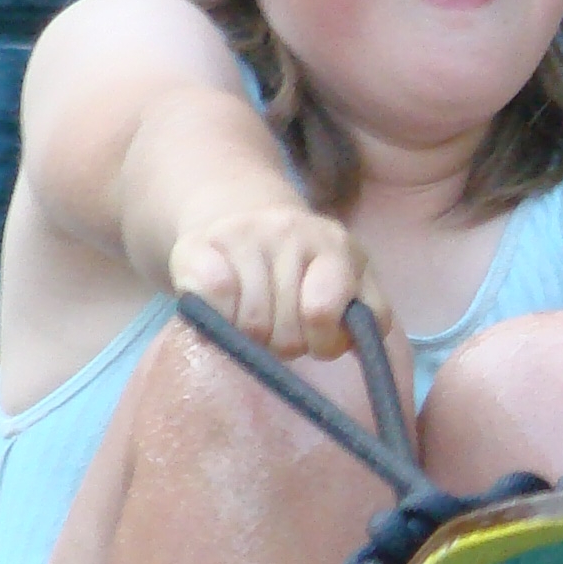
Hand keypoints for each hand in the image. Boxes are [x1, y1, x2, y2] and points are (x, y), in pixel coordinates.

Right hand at [168, 202, 396, 361]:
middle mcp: (291, 231)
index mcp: (337, 246)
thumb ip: (363, 316)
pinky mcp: (197, 244)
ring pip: (253, 325)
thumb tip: (365, 349)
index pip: (324, 311)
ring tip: (254, 319)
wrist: (238, 213)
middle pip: (288, 332)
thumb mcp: (345, 284)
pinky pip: (214, 300)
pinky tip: (223, 309)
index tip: (317, 341)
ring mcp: (243, 234)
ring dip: (252, 338)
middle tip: (280, 328)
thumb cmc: (299, 272)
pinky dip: (219, 319)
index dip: (323, 343)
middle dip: (285, 344)